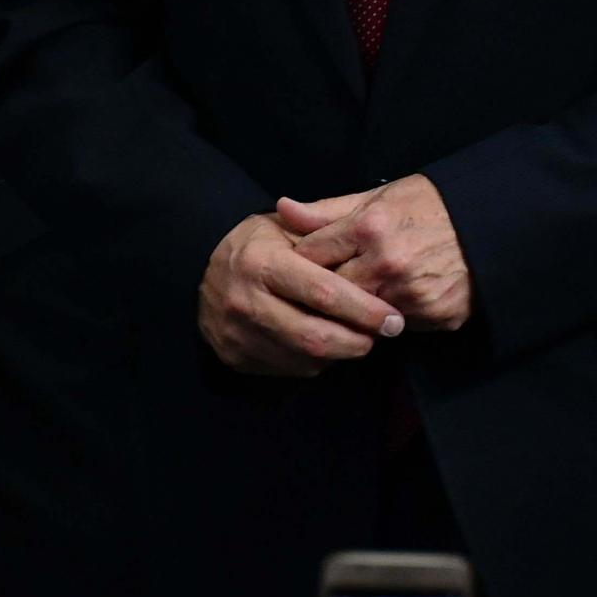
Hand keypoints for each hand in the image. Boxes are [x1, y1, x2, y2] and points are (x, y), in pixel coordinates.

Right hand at [198, 212, 405, 376]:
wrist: (201, 268)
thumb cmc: (258, 244)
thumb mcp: (285, 227)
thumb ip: (325, 237)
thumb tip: (372, 250)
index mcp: (262, 263)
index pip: (323, 293)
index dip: (364, 310)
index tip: (394, 318)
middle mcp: (245, 302)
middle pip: (315, 336)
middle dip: (358, 340)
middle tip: (385, 334)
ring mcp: (236, 334)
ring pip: (304, 359)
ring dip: (341, 354)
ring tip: (361, 338)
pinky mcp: (234, 357)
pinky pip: (287, 369)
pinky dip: (316, 362)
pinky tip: (329, 347)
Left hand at [281, 174, 473, 329]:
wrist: (494, 221)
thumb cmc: (431, 204)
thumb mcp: (379, 198)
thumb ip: (328, 210)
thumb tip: (282, 209)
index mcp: (370, 227)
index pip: (311, 257)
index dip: (305, 262)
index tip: (305, 264)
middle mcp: (388, 263)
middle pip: (332, 294)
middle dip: (329, 292)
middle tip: (332, 286)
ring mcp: (412, 293)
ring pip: (364, 314)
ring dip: (363, 307)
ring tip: (374, 289)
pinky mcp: (436, 314)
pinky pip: (401, 326)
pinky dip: (398, 315)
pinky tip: (406, 297)